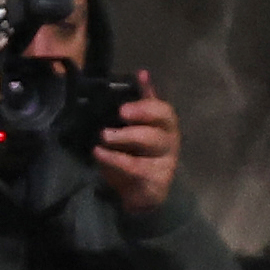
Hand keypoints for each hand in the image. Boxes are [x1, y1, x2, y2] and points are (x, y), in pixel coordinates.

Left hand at [100, 74, 183, 211]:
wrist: (143, 195)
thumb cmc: (138, 157)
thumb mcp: (136, 128)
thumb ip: (140, 103)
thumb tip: (142, 73)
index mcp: (164, 124)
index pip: (162, 107)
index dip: (146, 100)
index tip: (128, 99)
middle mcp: (169, 138)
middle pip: (163, 119)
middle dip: (142, 112)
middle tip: (121, 112)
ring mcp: (166, 160)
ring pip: (152, 141)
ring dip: (126, 136)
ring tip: (104, 135)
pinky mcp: (157, 180)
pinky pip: (136, 167)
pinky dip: (115, 159)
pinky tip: (99, 153)